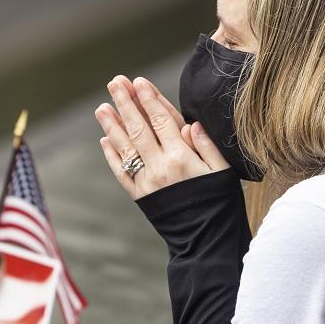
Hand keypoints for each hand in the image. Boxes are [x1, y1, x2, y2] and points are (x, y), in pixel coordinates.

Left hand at [94, 75, 229, 199]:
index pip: (162, 121)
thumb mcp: (223, 172)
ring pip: (125, 148)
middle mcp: (160, 168)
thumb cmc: (220, 204)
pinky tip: (105, 140)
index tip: (138, 81)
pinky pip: (121, 172)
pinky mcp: (139, 197)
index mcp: (183, 158)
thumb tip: (190, 124)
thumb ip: (207, 146)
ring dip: (111, 126)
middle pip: (139, 129)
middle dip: (125, 103)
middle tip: (114, 83)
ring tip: (101, 107)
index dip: (149, 99)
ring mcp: (147, 183)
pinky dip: (112, 156)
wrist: (207, 241)